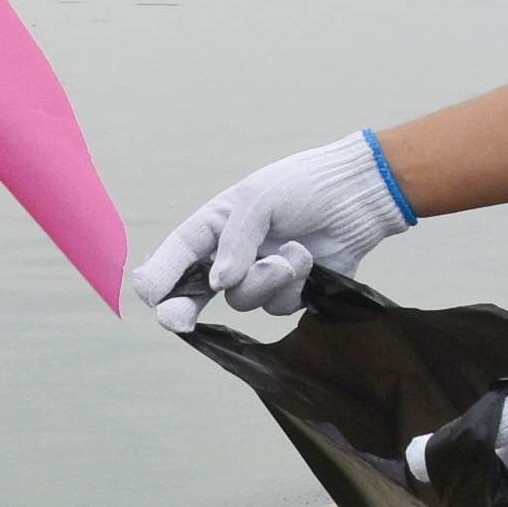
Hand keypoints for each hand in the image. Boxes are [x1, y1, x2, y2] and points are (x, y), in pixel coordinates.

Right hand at [126, 128, 416, 333]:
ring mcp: (259, 277)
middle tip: (176, 320)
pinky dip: (294, 285)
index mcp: (215, 225)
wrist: (358, 196)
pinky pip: (278, 306)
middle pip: (194, 293)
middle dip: (182, 308)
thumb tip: (218, 283)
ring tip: (295, 250)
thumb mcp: (259, 198)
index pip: (178, 254)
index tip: (150, 294)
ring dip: (268, 279)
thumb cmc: (303, 186)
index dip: (160, 276)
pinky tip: (310, 261)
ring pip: (243, 301)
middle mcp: (230, 256)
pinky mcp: (288, 293)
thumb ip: (235, 241)